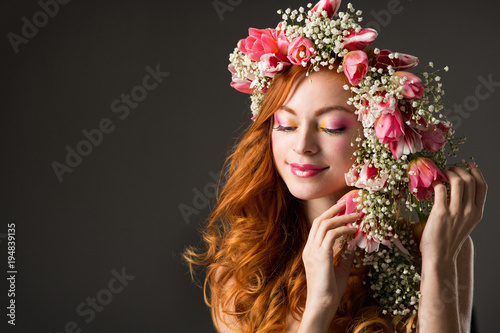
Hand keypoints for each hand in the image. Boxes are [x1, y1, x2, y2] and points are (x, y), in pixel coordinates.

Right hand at [301, 201, 358, 316]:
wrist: (322, 305)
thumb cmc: (330, 291)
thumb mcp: (340, 269)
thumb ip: (344, 256)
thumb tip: (353, 243)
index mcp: (311, 250)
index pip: (318, 226)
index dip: (330, 215)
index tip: (343, 209)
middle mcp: (309, 248)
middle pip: (320, 220)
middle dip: (334, 210)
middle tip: (348, 203)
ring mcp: (313, 251)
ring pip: (325, 224)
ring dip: (342, 217)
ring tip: (356, 214)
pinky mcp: (320, 256)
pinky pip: (332, 235)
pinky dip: (343, 229)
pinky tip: (353, 229)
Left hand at [419, 163, 486, 261]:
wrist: (440, 257)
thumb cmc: (449, 241)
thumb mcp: (464, 224)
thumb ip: (464, 209)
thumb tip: (456, 191)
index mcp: (477, 213)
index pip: (482, 186)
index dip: (476, 172)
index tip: (468, 165)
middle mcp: (469, 211)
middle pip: (470, 180)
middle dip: (459, 169)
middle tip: (450, 169)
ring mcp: (456, 211)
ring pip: (457, 181)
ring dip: (448, 173)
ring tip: (441, 174)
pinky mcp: (441, 213)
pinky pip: (440, 189)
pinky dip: (436, 182)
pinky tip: (431, 184)